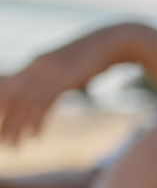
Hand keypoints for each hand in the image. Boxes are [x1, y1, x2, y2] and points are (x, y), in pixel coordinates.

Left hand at [0, 24, 150, 144]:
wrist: (114, 42)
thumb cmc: (93, 57)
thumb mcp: (68, 66)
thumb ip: (53, 77)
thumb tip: (47, 93)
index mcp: (36, 63)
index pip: (7, 86)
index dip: (1, 106)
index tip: (1, 125)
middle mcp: (37, 66)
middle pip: (12, 97)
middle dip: (6, 121)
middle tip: (4, 143)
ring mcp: (50, 72)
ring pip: (25, 103)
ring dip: (18, 126)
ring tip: (15, 146)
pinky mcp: (64, 79)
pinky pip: (44, 103)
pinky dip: (38, 121)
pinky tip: (36, 136)